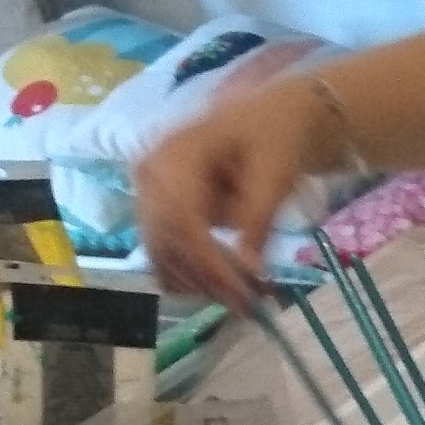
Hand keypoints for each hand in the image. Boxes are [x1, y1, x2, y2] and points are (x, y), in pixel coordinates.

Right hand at [134, 78, 338, 310]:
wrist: (270, 117)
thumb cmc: (275, 135)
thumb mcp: (275, 173)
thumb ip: (258, 220)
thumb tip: (249, 272)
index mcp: (175, 154)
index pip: (181, 219)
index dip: (208, 262)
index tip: (241, 293)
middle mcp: (150, 173)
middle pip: (164, 240)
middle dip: (204, 279)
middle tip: (247, 307)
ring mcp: (149, 192)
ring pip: (159, 252)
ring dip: (198, 283)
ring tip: (242, 301)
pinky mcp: (158, 209)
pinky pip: (164, 251)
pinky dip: (190, 274)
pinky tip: (220, 288)